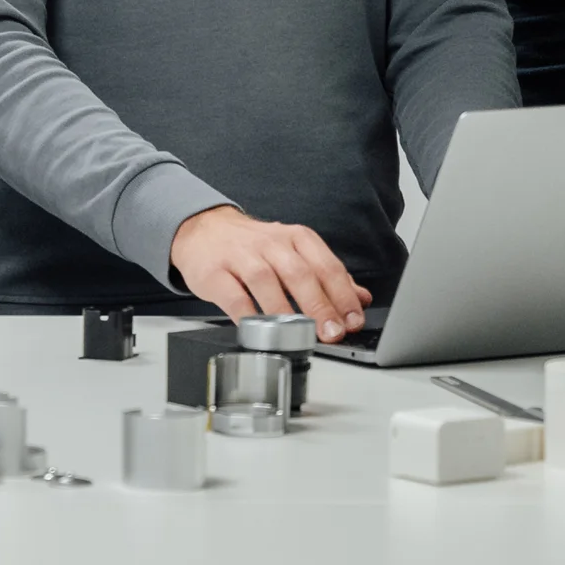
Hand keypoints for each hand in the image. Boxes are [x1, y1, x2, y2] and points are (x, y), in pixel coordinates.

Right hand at [169, 204, 370, 338]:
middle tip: (332, 333)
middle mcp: (270, 243)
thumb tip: (361, 299)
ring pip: (266, 281)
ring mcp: (240, 256)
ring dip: (285, 310)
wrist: (202, 229)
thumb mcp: (293, 252)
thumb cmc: (252, 247)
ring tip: (299, 334)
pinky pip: (232, 295)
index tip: (353, 320)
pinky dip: (247, 315)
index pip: (326, 265)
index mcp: (295, 238)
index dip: (343, 294)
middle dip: (319, 305)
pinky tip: (259, 330)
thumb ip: (327, 276)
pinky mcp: (214, 272)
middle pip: (299, 273)